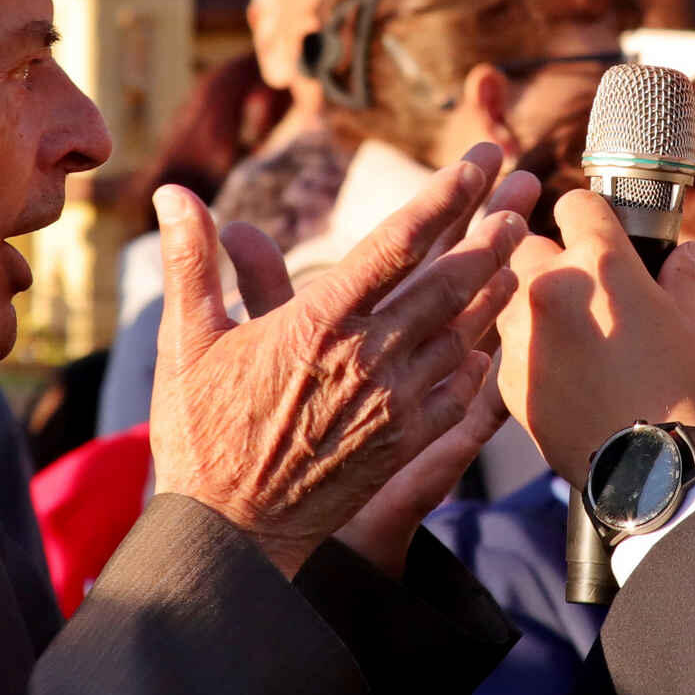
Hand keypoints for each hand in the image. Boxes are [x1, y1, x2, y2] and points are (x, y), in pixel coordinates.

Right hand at [151, 146, 528, 575]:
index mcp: (319, 321)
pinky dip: (478, 358)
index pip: (398, 244)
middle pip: (449, 281)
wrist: (230, 531)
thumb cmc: (201, 433)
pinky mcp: (405, 443)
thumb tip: (174, 194)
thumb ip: (192, 262)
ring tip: (517, 249)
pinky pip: (458, 392)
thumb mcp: (186, 341)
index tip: (476, 163)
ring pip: (462, 331)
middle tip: (520, 193)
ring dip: (492, 287)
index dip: (444, 197)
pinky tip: (488, 339)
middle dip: (490, 230)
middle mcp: (368, 357)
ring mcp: (394, 403)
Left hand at [496, 187, 694, 490]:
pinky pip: (510, 347)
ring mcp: (521, 333)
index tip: (595, 230)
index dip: (588, 215)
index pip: (574, 203)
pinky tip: (562, 373)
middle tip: (582, 287)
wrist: (648, 466)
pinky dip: (529, 351)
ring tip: (571, 334)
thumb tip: (685, 251)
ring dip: (532, 304)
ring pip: (510, 296)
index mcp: (598, 261)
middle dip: (550, 257)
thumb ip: (680, 274)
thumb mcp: (692, 321)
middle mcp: (548, 287)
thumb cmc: (678, 387)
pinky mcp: (508, 378)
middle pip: (527, 244)